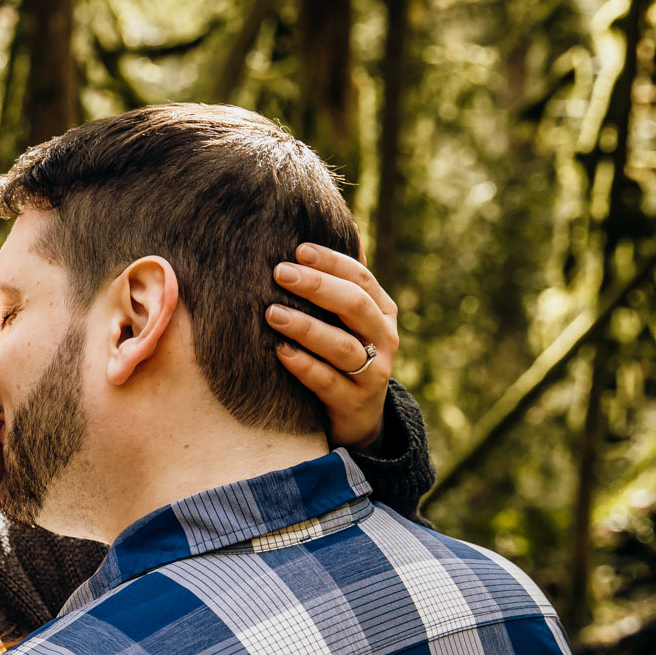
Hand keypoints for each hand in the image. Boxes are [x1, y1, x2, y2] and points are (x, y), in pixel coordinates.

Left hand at [267, 243, 399, 452]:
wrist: (359, 418)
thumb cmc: (342, 355)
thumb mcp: (347, 322)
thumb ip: (336, 286)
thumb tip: (313, 236)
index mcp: (382, 311)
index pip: (360, 277)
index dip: (331, 261)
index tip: (297, 249)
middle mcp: (384, 339)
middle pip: (354, 305)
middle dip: (317, 286)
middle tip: (279, 272)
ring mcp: (372, 373)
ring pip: (341, 345)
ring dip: (306, 327)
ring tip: (271, 313)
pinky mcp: (353, 403)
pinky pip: (327, 382)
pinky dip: (303, 365)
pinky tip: (279, 351)